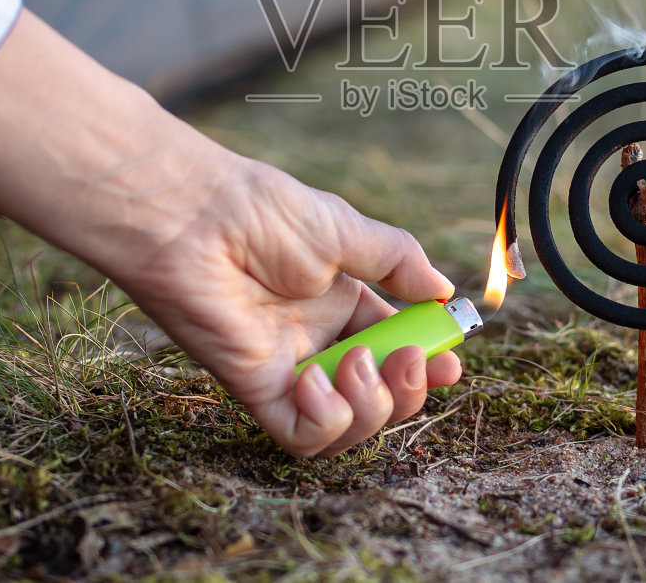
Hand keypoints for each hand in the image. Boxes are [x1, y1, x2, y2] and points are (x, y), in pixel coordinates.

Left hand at [0, 11, 462, 455]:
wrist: (194, 215)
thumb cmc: (260, 210)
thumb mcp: (346, 229)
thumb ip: (397, 261)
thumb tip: (444, 292)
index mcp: (342, 303)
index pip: (396, 349)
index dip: (426, 362)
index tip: (450, 360)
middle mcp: (318, 341)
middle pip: (380, 396)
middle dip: (408, 389)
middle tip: (410, 359)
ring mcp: (287, 368)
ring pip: (347, 427)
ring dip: (371, 407)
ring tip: (360, 363)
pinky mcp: (254, 387)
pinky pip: (300, 434)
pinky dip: (324, 419)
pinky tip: (318, 378)